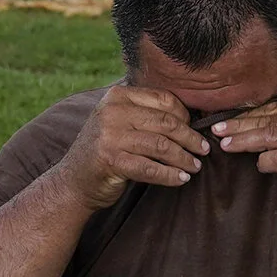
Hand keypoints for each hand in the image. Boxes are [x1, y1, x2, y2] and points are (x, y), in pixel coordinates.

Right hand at [55, 87, 210, 210]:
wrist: (73, 181)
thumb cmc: (105, 150)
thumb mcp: (120, 122)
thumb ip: (145, 114)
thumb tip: (191, 117)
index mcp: (118, 96)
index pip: (164, 99)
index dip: (185, 116)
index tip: (195, 130)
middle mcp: (112, 111)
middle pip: (166, 122)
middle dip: (190, 138)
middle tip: (204, 150)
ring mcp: (110, 135)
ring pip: (161, 145)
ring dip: (184, 158)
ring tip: (195, 166)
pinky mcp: (111, 160)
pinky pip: (150, 167)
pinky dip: (170, 175)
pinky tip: (181, 180)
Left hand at [212, 100, 276, 222]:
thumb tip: (267, 125)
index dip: (250, 114)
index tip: (228, 120)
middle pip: (270, 118)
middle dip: (240, 124)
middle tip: (217, 130)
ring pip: (271, 135)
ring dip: (244, 141)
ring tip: (225, 145)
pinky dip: (265, 162)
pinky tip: (258, 166)